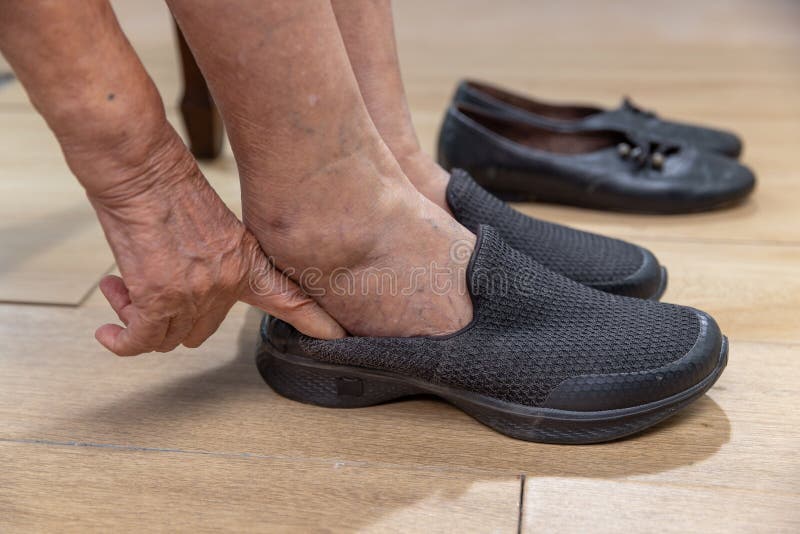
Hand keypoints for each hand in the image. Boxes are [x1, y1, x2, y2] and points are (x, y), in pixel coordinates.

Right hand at [83, 130, 344, 355]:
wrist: (140, 165)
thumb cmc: (166, 188)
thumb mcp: (213, 226)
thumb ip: (216, 260)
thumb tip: (195, 287)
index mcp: (247, 261)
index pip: (292, 300)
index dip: (316, 323)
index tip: (338, 337)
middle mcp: (227, 280)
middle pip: (200, 331)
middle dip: (169, 319)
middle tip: (144, 291)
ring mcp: (195, 290)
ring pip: (166, 337)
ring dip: (140, 319)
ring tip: (123, 287)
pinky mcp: (159, 294)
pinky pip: (140, 339)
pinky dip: (121, 340)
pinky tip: (108, 332)